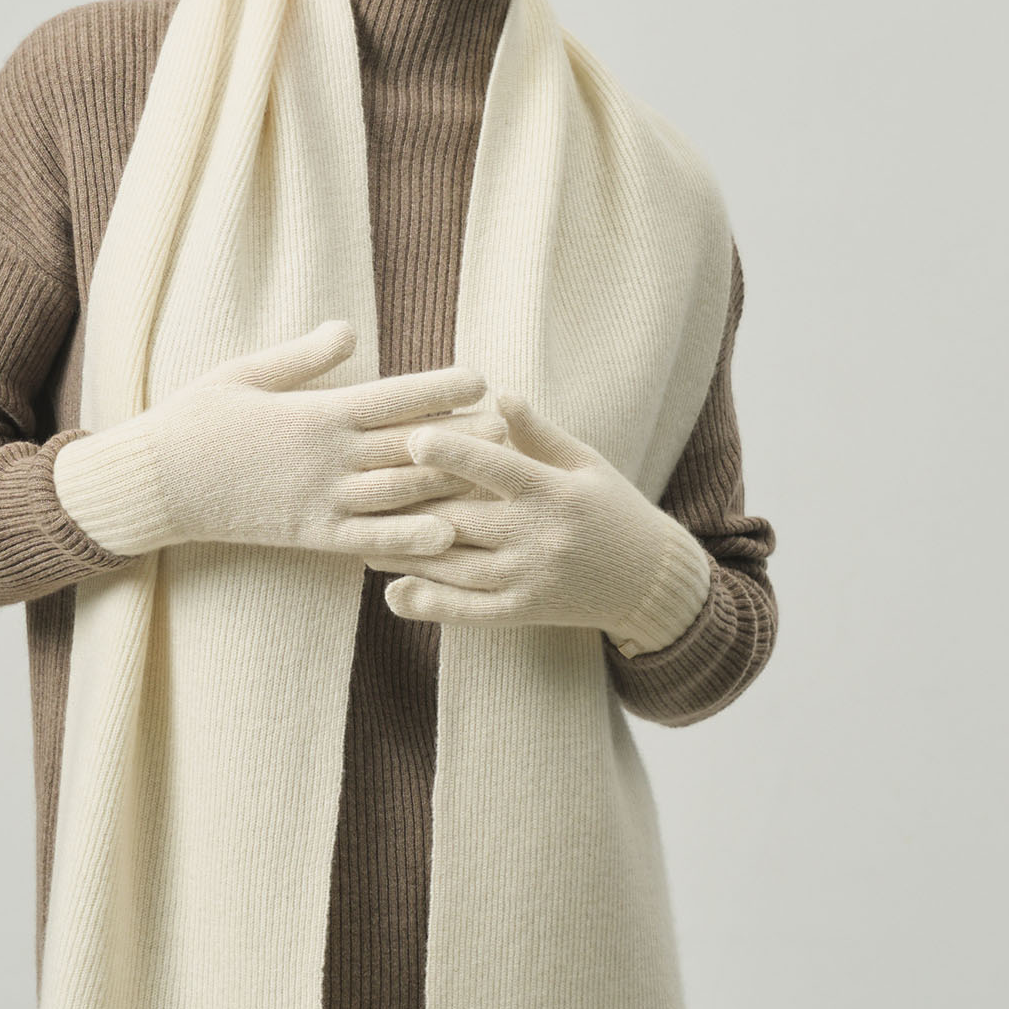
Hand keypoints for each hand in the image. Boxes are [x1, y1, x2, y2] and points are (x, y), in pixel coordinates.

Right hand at [54, 320, 506, 559]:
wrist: (156, 485)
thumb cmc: (197, 420)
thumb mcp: (246, 373)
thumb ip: (303, 357)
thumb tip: (349, 328)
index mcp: (315, 413)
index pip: (390, 397)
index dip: (438, 388)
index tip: (481, 378)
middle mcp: (326, 459)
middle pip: (408, 447)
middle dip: (462, 438)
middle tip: (514, 430)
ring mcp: (320, 501)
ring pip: (399, 497)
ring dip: (449, 489)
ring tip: (495, 483)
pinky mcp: (309, 536)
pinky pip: (366, 540)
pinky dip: (406, 541)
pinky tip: (444, 539)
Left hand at [364, 390, 712, 652]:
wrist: (650, 582)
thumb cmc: (612, 508)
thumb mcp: (586, 463)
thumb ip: (539, 433)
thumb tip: (500, 394)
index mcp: (553, 492)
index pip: (496, 469)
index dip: (453, 453)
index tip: (411, 437)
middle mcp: (539, 537)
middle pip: (463, 519)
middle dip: (411, 506)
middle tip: (360, 489)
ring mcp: (530, 579)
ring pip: (456, 565)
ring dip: (405, 554)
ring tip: (358, 538)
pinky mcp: (524, 613)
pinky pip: (469, 611)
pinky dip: (430, 604)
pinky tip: (393, 593)